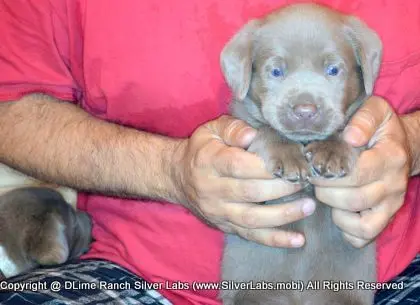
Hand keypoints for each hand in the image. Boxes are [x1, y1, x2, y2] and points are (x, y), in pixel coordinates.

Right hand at [172, 115, 315, 247]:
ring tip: (309, 206)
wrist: (178, 177)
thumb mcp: (211, 130)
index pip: (238, 166)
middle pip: (250, 192)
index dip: (265, 166)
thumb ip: (232, 128)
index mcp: (209, 162)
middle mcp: (212, 189)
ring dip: (284, 214)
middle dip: (282, 187)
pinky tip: (297, 240)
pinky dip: (276, 239)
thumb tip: (252, 134)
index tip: (290, 161)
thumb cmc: (201, 150)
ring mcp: (218, 211)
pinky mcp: (225, 225)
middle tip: (306, 179)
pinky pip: (251, 236)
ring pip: (253, 218)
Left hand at [310, 97, 410, 247]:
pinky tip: (337, 211)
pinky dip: (346, 229)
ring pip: (360, 223)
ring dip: (334, 210)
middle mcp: (394, 185)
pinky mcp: (386, 218)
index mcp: (390, 157)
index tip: (313, 166)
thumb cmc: (381, 129)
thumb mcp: (375, 111)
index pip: (357, 173)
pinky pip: (364, 236)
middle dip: (325, 191)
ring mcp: (391, 204)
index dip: (329, 174)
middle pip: (354, 199)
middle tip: (313, 180)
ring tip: (325, 193)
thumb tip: (350, 136)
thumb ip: (362, 119)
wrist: (404, 146)